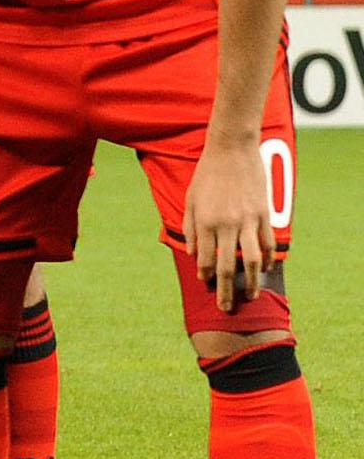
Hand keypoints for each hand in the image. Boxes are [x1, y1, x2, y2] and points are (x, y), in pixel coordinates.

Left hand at [183, 136, 274, 311]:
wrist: (232, 150)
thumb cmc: (207, 175)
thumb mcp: (190, 199)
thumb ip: (190, 228)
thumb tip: (192, 255)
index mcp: (205, 222)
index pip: (204, 258)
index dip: (204, 274)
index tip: (204, 283)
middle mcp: (226, 225)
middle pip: (226, 266)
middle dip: (225, 290)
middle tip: (226, 308)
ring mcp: (248, 221)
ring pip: (251, 260)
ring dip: (252, 282)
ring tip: (252, 295)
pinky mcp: (264, 215)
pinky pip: (267, 244)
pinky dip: (267, 259)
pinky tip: (265, 269)